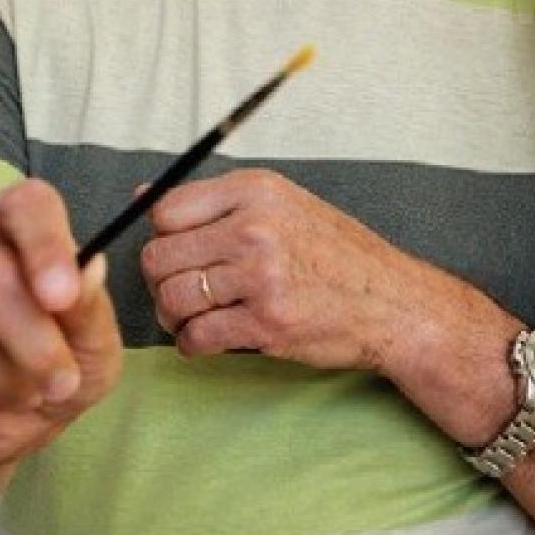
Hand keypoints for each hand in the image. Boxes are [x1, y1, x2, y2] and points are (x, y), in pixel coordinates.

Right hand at [0, 179, 121, 469]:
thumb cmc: (55, 357)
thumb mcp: (92, 339)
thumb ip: (89, 308)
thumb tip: (86, 273)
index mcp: (17, 221)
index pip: (28, 208)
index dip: (46, 250)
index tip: (63, 298)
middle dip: (34, 347)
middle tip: (61, 382)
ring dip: (3, 385)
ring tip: (23, 391)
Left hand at [139, 169, 416, 373]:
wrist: (393, 303)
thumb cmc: (338, 256)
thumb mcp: (284, 206)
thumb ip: (216, 203)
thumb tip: (141, 198)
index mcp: (257, 191)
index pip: (166, 211)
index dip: (164, 237)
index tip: (181, 253)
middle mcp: (256, 228)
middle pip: (159, 257)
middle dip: (162, 281)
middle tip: (185, 291)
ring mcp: (261, 277)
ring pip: (172, 298)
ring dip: (174, 316)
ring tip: (197, 317)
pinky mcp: (266, 323)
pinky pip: (195, 337)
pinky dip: (193, 344)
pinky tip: (211, 337)